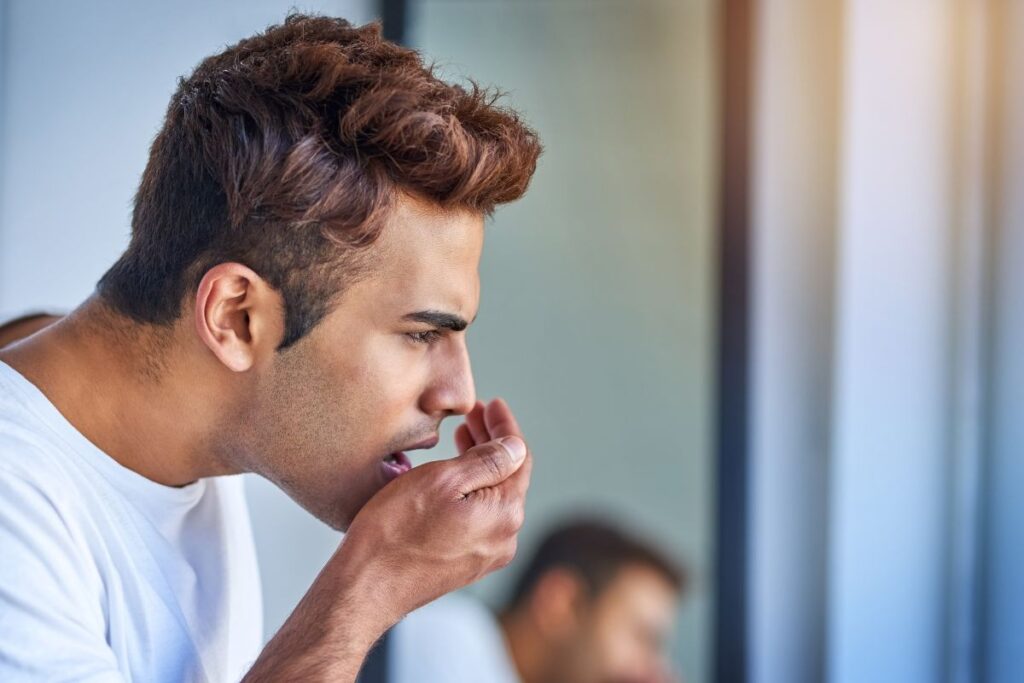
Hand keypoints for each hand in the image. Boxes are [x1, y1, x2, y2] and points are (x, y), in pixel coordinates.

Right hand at [338, 398, 531, 627]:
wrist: (366, 586)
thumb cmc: (396, 530)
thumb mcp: (442, 479)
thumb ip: (487, 461)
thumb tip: (516, 447)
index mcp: (504, 513)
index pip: (519, 457)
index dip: (506, 427)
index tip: (492, 404)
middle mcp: (504, 538)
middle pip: (508, 477)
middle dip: (492, 442)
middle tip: (474, 415)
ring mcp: (485, 554)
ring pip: (493, 496)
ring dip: (481, 464)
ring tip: (462, 438)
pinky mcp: (465, 563)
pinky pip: (479, 516)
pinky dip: (471, 489)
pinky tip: (453, 476)